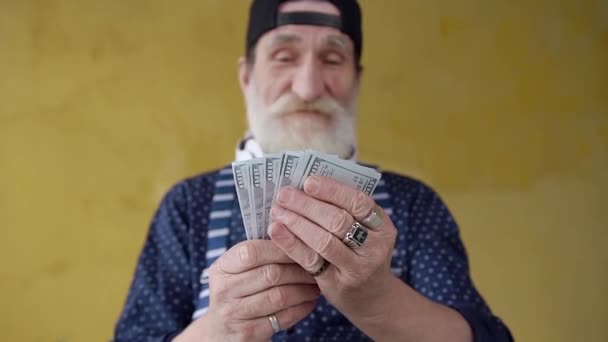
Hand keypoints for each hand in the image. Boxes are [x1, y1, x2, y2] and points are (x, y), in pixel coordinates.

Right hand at [174, 240, 319, 341]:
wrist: (220, 330)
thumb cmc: (237, 290)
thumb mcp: (237, 270)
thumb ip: (259, 253)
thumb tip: (294, 231)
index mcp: (221, 268)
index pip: (251, 252)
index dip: (280, 247)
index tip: (301, 244)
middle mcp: (223, 290)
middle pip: (270, 274)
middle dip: (299, 269)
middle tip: (317, 265)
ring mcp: (233, 314)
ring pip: (279, 296)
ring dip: (304, 289)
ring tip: (317, 283)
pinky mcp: (247, 333)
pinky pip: (282, 318)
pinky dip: (301, 308)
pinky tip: (310, 301)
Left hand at [268, 176, 397, 325]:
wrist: (372, 297)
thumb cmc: (361, 253)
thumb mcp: (366, 232)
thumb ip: (345, 210)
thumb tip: (307, 185)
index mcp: (383, 227)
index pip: (358, 202)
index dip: (332, 190)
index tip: (308, 181)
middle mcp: (374, 248)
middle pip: (338, 220)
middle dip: (307, 205)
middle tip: (284, 194)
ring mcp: (357, 268)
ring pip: (324, 241)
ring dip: (297, 222)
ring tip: (278, 211)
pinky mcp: (337, 284)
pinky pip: (311, 260)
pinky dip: (291, 243)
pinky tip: (276, 231)